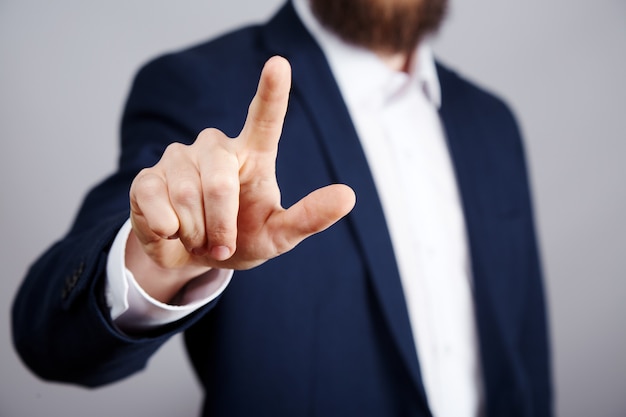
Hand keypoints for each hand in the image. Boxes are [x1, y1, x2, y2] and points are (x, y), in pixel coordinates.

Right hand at [126, 56, 355, 301]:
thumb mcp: (278, 235)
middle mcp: (216, 147)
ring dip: (196, 233)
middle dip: (221, 226)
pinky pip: (154, 203)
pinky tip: (170, 231)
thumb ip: (309, 217)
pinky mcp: (147, 176)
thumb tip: (348, 196)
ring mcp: (179, 157)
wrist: (192, 258)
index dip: (271, 92)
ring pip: (186, 196)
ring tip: (199, 238)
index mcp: (253, 154)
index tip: (279, 63)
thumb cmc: (242, 239)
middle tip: (223, 246)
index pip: (264, 119)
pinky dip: (165, 231)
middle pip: (220, 183)